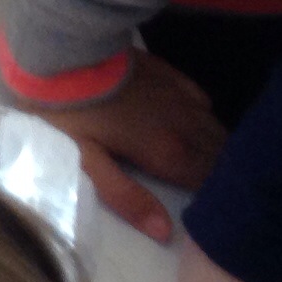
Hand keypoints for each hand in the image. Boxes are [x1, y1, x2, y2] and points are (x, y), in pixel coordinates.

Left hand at [24, 50, 226, 241]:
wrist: (63, 50)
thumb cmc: (69, 111)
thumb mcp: (87, 160)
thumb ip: (125, 195)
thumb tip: (165, 231)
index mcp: (169, 152)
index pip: (209, 183)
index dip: (211, 196)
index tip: (206, 206)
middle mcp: (187, 126)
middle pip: (219, 158)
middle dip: (216, 174)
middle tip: (201, 185)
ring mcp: (182, 98)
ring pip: (215, 130)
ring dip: (213, 147)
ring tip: (199, 162)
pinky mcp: (173, 76)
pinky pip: (202, 102)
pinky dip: (202, 118)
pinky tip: (187, 123)